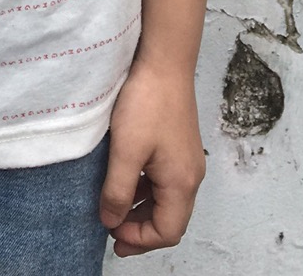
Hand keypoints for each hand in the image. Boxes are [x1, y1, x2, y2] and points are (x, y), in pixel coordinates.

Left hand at [99, 58, 205, 256]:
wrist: (165, 61)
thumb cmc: (147, 103)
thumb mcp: (126, 151)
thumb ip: (118, 191)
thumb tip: (111, 221)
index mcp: (182, 183)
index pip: (167, 231)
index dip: (140, 239)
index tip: (112, 234)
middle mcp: (191, 176)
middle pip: (171, 220)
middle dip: (142, 230)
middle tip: (113, 231)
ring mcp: (188, 159)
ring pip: (168, 200)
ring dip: (143, 210)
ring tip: (115, 209)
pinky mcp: (180, 145)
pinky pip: (166, 181)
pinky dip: (147, 190)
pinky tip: (127, 181)